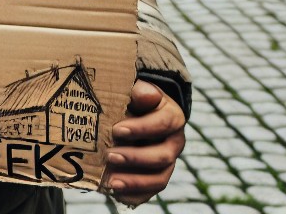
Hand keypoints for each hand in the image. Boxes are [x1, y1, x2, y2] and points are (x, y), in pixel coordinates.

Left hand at [104, 78, 185, 204]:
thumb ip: (140, 92)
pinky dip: (134, 195)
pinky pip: (150, 192)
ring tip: (112, 182)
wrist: (135, 113)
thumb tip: (147, 96)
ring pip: (159, 179)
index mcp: (173, 117)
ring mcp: (167, 163)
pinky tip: (116, 193)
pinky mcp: (155, 178)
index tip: (117, 130)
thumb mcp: (136, 91)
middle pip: (163, 156)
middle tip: (110, 155)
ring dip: (136, 182)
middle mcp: (174, 143)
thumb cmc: (133, 100)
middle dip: (136, 158)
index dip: (142, 128)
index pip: (164, 123)